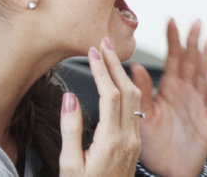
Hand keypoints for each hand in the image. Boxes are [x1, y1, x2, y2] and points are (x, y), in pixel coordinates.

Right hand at [59, 39, 141, 176]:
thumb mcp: (69, 164)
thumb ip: (70, 129)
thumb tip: (70, 97)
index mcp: (111, 141)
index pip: (110, 95)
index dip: (102, 70)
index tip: (93, 50)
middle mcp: (128, 138)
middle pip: (126, 91)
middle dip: (116, 63)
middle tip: (105, 41)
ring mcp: (134, 141)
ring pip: (135, 99)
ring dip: (124, 74)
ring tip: (112, 55)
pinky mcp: (135, 145)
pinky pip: (137, 110)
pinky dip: (129, 89)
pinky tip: (121, 82)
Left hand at [133, 20, 206, 176]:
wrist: (165, 170)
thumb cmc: (153, 144)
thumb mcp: (141, 116)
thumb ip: (140, 91)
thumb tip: (134, 66)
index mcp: (170, 88)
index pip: (173, 58)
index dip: (173, 40)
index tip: (171, 22)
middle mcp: (186, 92)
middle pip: (192, 62)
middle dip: (193, 42)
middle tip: (194, 24)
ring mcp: (200, 104)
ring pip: (205, 76)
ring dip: (206, 59)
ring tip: (206, 42)